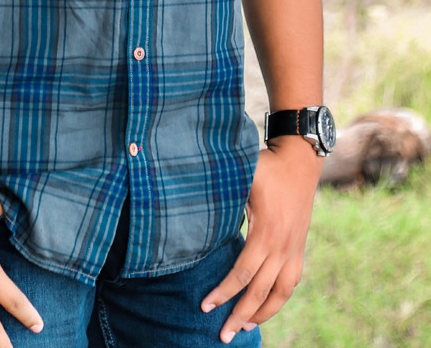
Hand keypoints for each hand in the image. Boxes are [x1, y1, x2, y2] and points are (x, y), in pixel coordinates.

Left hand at [201, 139, 322, 342]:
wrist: (300, 161)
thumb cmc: (267, 165)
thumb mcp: (244, 173)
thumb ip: (223, 190)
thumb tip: (192, 197)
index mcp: (265, 232)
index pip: (242, 272)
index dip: (223, 292)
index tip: (205, 306)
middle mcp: (282, 246)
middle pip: (260, 291)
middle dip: (240, 315)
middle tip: (222, 335)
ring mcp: (294, 249)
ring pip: (280, 293)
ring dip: (262, 314)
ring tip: (244, 327)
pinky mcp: (300, 248)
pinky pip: (291, 282)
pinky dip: (279, 299)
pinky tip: (267, 306)